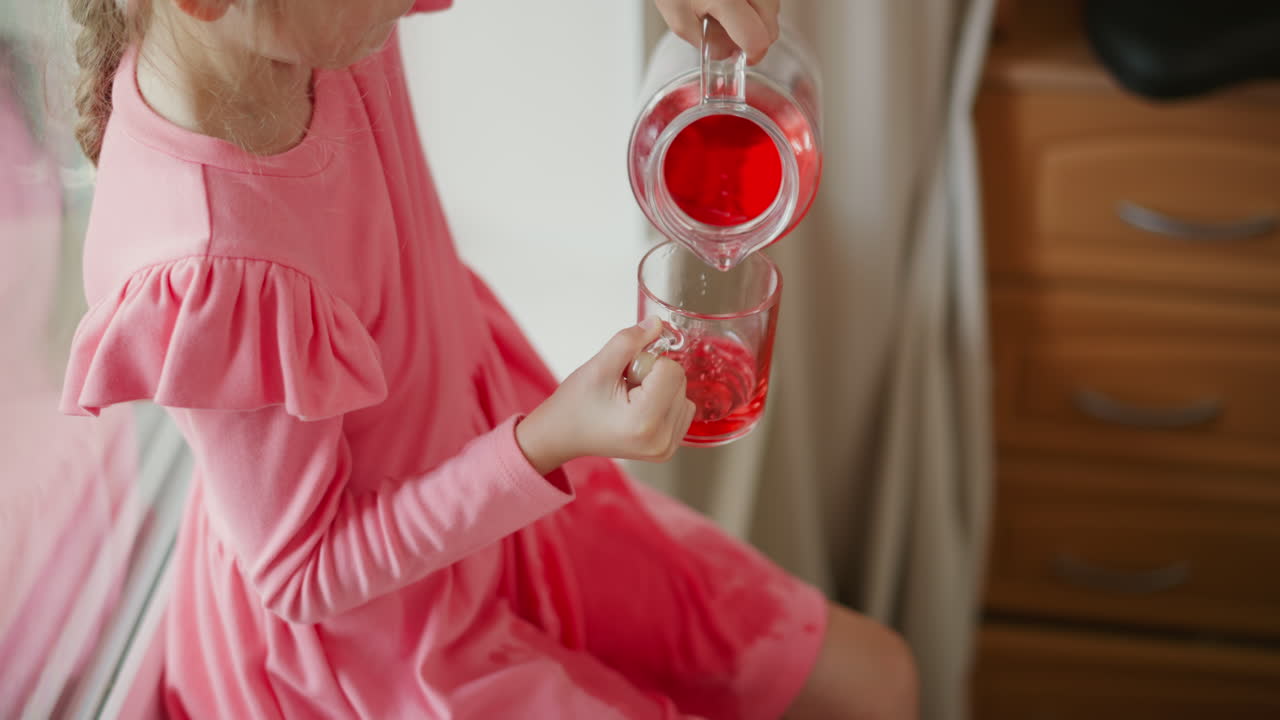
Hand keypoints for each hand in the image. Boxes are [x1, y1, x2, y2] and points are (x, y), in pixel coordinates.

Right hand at [516, 318, 696, 473]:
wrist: (562, 434)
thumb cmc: (575, 405)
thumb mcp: (599, 366)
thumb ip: (630, 341)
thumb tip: (658, 323)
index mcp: (644, 421)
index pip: (672, 370)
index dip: (648, 362)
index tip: (626, 375)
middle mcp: (661, 440)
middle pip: (680, 382)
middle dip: (653, 375)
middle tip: (624, 387)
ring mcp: (666, 448)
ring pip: (683, 394)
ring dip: (660, 388)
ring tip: (630, 399)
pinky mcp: (667, 449)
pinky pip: (682, 410)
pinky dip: (664, 402)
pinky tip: (639, 408)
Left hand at [654, 0, 780, 63]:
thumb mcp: (680, 19)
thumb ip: (707, 43)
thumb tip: (730, 53)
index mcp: (726, 0)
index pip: (757, 39)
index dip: (753, 55)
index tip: (744, 56)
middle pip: (771, 26)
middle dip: (757, 37)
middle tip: (735, 34)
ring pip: (773, 9)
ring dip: (759, 18)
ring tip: (733, 12)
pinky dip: (757, 3)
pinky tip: (738, 2)